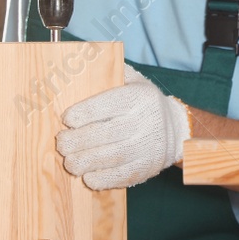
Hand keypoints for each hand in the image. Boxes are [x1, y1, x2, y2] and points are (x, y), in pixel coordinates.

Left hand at [56, 68, 191, 189]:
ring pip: (112, 156)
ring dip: (86, 161)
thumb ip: (111, 74)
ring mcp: (149, 147)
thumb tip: (79, 61)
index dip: (84, 113)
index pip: (109, 104)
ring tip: (70, 162)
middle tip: (61, 143)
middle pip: (107, 133)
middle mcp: (146, 121)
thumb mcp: (134, 82)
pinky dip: (103, 178)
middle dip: (78, 140)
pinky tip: (88, 177)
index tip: (66, 119)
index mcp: (140, 97)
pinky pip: (123, 175)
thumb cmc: (144, 104)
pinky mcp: (148, 167)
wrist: (177, 129)